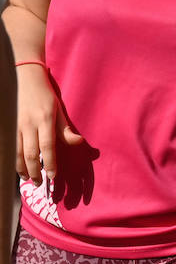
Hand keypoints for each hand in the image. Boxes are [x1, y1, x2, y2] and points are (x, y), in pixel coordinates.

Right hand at [14, 63, 83, 182]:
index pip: (48, 146)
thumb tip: (78, 143)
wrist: (25, 80)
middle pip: (30, 153)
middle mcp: (29, 124)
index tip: (54, 176)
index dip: (50, 163)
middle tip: (40, 183)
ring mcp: (16, 125)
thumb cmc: (45, 97)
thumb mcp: (59, 111)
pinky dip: (13, 160)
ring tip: (28, 179)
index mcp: (45, 120)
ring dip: (22, 169)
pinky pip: (9, 147)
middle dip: (35, 171)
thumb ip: (66, 129)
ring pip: (16, 153)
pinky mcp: (7, 126)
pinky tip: (17, 168)